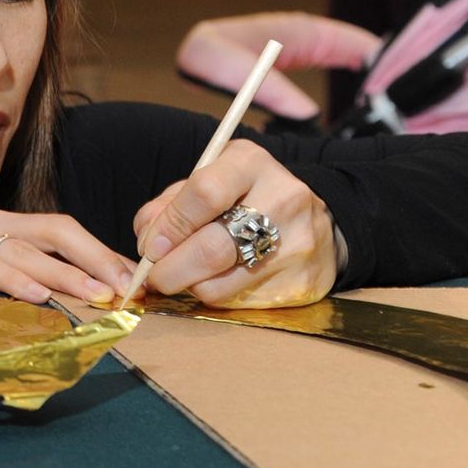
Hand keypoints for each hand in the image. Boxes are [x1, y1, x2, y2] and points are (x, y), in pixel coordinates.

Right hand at [0, 206, 136, 303]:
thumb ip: (33, 286)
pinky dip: (11, 280)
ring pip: (18, 248)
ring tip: (91, 295)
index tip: (129, 279)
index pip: (57, 229)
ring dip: (59, 274)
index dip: (96, 251)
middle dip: (90, 260)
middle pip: (47, 232)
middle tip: (120, 287)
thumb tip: (94, 298)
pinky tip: (36, 296)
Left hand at [132, 139, 338, 307]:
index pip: (204, 193)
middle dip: (169, 269)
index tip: (149, 247)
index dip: (169, 226)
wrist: (320, 223)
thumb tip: (147, 243)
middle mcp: (282, 199)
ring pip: (219, 284)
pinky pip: (238, 303)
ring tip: (187, 275)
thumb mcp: (208, 182)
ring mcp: (297, 244)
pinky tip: (219, 281)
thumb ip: (170, 206)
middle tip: (154, 276)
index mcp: (250, 164)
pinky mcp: (301, 283)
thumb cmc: (245, 200)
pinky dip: (216, 295)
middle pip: (211, 248)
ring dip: (189, 286)